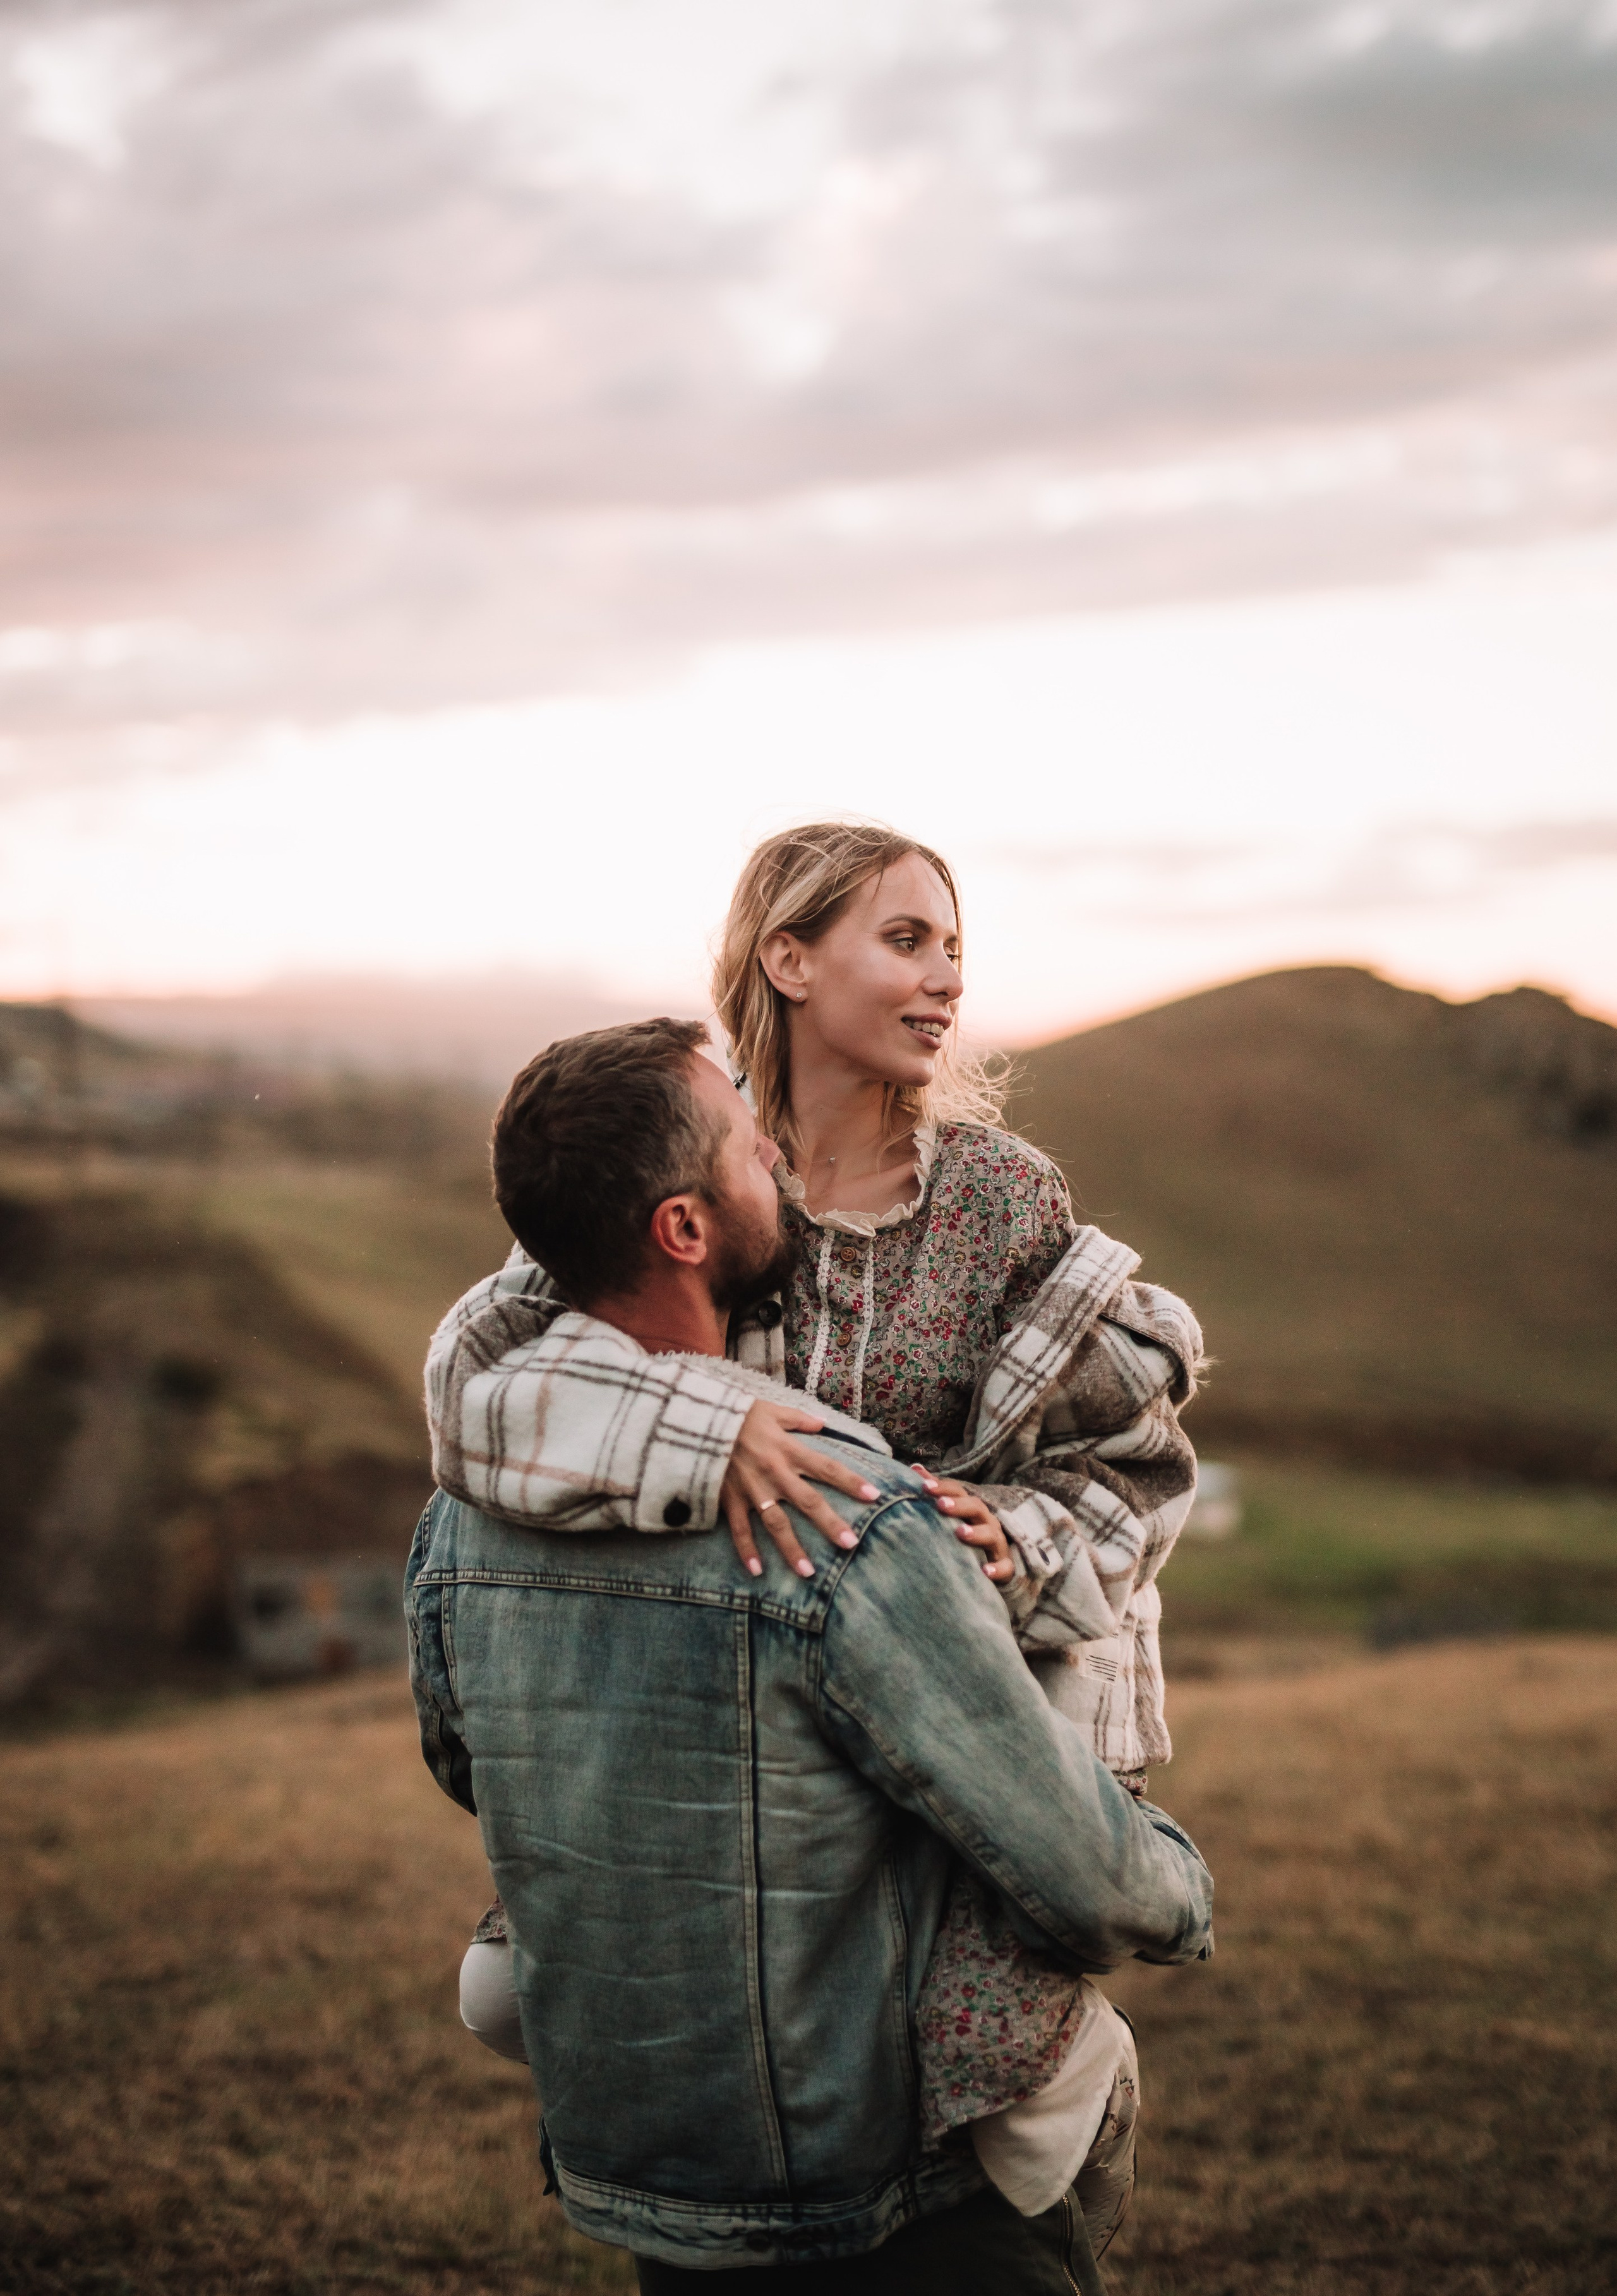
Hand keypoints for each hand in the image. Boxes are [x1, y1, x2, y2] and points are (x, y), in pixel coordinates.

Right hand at [722, 1402, 880, 1579]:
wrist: (696, 1419)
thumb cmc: (736, 1413)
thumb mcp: (771, 1410)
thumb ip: (798, 1419)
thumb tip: (822, 1423)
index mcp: (788, 1449)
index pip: (827, 1467)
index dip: (850, 1482)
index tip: (873, 1496)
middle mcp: (774, 1473)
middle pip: (808, 1501)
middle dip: (830, 1524)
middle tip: (851, 1544)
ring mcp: (751, 1489)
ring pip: (776, 1524)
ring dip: (792, 1549)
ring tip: (809, 1573)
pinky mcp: (730, 1499)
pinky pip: (739, 1530)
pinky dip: (747, 1551)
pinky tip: (757, 1571)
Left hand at [909, 1467, 1013, 1583]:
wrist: (991, 1564)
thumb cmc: (966, 1534)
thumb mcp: (952, 1514)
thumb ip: (936, 1493)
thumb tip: (914, 1468)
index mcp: (972, 1509)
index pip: (959, 1492)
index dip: (944, 1488)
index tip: (925, 1486)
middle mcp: (986, 1522)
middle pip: (976, 1508)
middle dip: (959, 1506)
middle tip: (941, 1505)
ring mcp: (997, 1544)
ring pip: (992, 1535)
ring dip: (977, 1533)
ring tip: (960, 1533)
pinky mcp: (1005, 1567)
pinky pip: (1005, 1567)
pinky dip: (997, 1569)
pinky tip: (985, 1572)